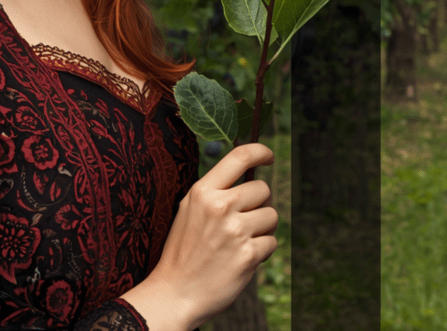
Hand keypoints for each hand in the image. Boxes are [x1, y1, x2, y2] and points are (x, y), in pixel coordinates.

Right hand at [147, 143, 277, 328]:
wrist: (174, 295)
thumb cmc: (184, 251)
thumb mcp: (190, 209)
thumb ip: (216, 189)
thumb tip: (249, 171)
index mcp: (203, 191)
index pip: (240, 156)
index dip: (260, 151)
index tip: (269, 156)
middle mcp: (219, 207)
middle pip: (263, 189)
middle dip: (260, 204)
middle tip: (245, 221)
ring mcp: (235, 231)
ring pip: (272, 215)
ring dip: (263, 229)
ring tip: (241, 241)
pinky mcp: (248, 255)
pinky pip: (272, 242)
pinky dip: (262, 251)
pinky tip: (242, 259)